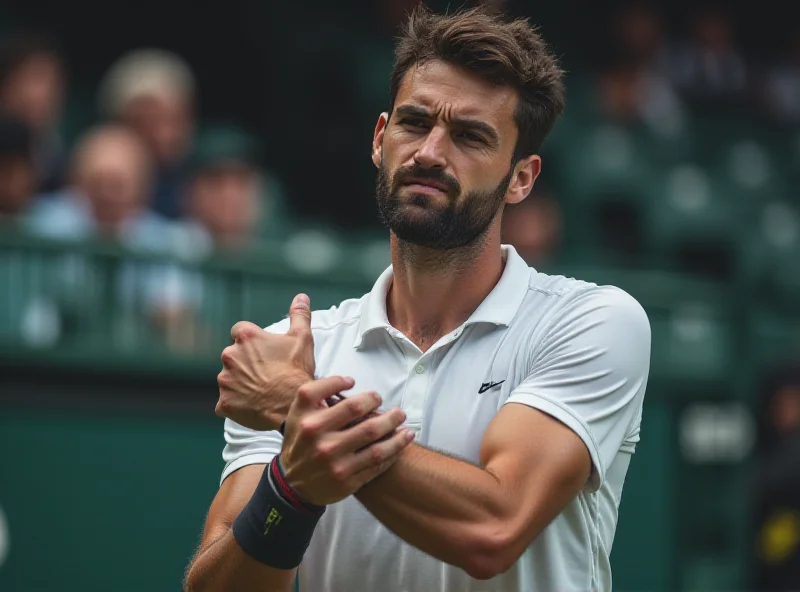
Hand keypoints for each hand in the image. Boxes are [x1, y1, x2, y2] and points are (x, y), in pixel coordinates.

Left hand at [215, 294, 315, 430]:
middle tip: (266, 372)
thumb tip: (301, 297)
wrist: (292, 406)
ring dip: (240, 382)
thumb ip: (299, 315)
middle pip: (233, 355)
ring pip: (229, 378)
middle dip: (245, 362)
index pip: (240, 331)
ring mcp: (225, 381)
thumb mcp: (302, 338)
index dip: (252, 341)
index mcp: (246, 337)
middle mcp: (230, 356)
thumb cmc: (297, 371)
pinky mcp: (224, 403)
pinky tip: (252, 404)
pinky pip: (225, 401)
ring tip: (260, 390)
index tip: (263, 351)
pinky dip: (236, 402)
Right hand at [280, 376, 415, 505]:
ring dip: (396, 432)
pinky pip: (376, 464)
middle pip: (361, 416)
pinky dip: (392, 452)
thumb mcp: (298, 415)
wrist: (292, 485)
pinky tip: (400, 444)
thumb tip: (349, 381)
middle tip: (394, 409)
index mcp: (308, 420)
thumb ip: (316, 394)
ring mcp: (334, 463)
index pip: (331, 392)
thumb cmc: (301, 442)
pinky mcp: (346, 481)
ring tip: (405, 424)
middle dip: (383, 409)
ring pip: (375, 444)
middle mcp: (320, 440)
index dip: (346, 385)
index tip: (364, 389)